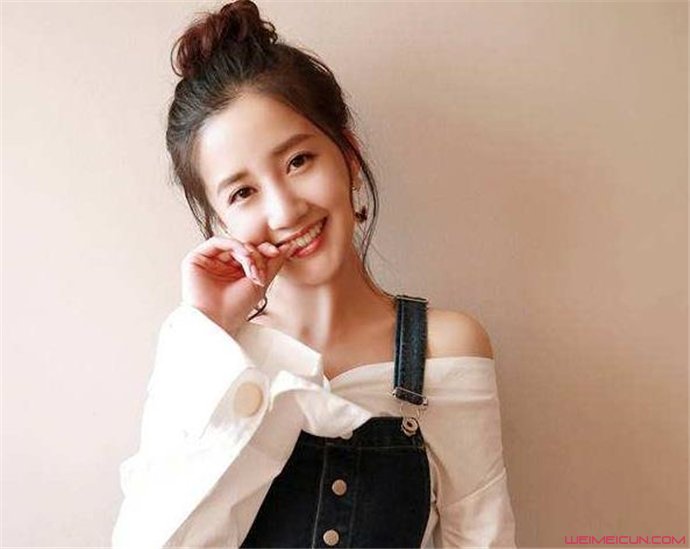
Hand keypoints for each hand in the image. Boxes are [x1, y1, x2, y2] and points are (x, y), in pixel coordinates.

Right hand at [180, 235, 297, 336]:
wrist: (217, 320)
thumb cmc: (236, 308)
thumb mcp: (261, 283)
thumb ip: (273, 263)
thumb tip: (289, 246)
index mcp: (235, 272)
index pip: (252, 253)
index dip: (265, 249)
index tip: (278, 252)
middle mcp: (222, 266)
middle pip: (244, 248)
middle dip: (258, 256)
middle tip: (261, 271)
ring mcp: (209, 262)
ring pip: (233, 245)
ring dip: (248, 254)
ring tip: (253, 270)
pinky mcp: (195, 259)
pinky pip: (217, 242)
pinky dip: (234, 245)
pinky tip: (244, 256)